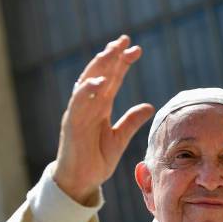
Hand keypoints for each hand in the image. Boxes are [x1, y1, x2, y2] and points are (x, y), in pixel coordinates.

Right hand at [53, 35, 154, 203]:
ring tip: (111, 51)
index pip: (112, 79)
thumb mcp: (119, 139)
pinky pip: (79, 104)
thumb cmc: (96, 160)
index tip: (136, 49)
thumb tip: (149, 106)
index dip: (122, 63)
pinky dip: (87, 91)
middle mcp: (88, 106)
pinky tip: (99, 80)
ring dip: (99, 66)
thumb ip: (132, 122)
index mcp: (100, 108)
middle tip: (124, 40)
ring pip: (88, 83)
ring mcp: (79, 114)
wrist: (80, 181)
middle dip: (111, 56)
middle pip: (100, 75)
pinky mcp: (72, 125)